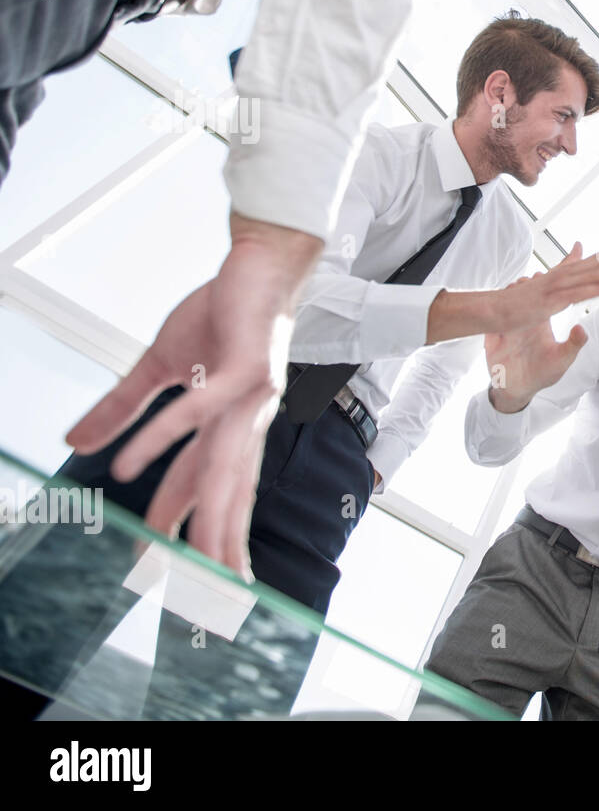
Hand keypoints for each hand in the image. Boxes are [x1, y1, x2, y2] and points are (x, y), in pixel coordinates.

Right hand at [66, 214, 321, 576]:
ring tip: (166, 544)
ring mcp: (248, 397)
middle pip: (227, 491)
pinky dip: (162, 436)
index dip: (195, 528)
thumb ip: (124, 407)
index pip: (208, 488)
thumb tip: (80, 441)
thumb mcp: (163, 365)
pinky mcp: (242, 368)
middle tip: (205, 591)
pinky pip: (194, 409)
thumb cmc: (222, 315)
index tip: (179, 571)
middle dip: (215, 542)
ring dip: (192, 506)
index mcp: (230, 424)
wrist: (260, 267)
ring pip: (220, 463)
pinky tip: (132, 464)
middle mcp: (245, 419)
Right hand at [484, 277, 587, 413]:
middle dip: (528, 281)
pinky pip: (491, 315)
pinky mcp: (494, 333)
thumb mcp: (562, 359)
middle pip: (526, 292)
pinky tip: (501, 303)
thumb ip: (573, 344)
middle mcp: (525, 319)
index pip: (547, 295)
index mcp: (542, 321)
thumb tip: (581, 328)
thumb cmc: (543, 374)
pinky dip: (495, 307)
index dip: (547, 283)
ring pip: (507, 299)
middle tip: (532, 277)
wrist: (518, 390)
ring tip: (518, 286)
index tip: (546, 274)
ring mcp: (508, 325)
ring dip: (512, 290)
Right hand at [490, 242, 598, 333]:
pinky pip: (580, 292)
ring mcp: (558, 286)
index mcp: (564, 272)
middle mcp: (563, 275)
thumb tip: (579, 245)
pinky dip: (598, 285)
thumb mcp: (548, 280)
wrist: (494, 310)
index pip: (597, 262)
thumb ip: (565, 263)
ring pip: (594, 274)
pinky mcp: (552, 300)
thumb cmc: (520, 299)